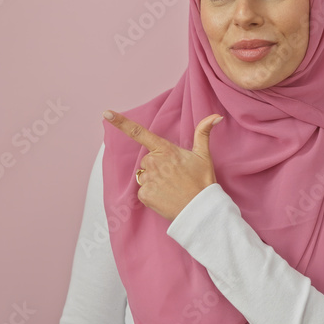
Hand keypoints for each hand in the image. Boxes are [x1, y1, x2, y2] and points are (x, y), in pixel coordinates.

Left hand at [104, 110, 222, 220]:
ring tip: (171, 188)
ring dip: (154, 181)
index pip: (139, 132)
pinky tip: (165, 196)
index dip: (121, 122)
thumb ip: (203, 133)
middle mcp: (153, 162)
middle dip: (157, 166)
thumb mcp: (204, 155)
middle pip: (147, 160)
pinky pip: (143, 191)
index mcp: (165, 149)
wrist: (200, 210)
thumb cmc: (202, 182)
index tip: (107, 113)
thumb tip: (216, 116)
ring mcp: (148, 178)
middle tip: (175, 176)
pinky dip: (152, 194)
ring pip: (144, 176)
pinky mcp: (144, 194)